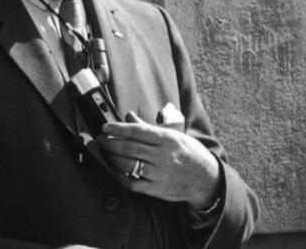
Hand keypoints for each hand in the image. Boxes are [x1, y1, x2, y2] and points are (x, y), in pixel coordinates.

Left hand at [98, 111, 220, 207]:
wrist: (206, 178)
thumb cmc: (189, 153)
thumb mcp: (174, 135)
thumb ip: (149, 127)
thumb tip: (129, 116)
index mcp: (168, 139)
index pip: (138, 131)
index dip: (119, 128)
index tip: (106, 127)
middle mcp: (163, 156)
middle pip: (130, 148)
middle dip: (110, 143)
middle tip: (100, 139)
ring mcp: (159, 174)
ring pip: (128, 165)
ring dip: (112, 158)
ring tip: (104, 152)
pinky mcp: (156, 189)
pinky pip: (132, 183)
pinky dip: (119, 176)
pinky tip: (113, 169)